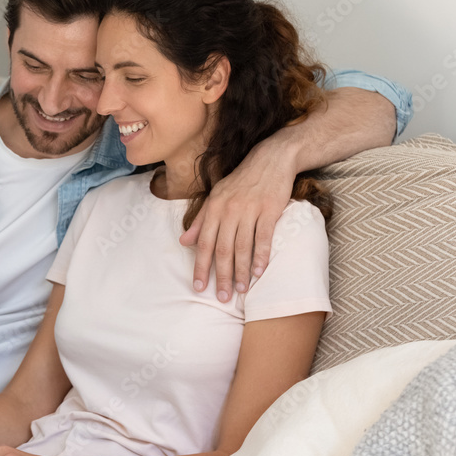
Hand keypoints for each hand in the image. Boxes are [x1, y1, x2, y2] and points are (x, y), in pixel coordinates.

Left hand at [180, 141, 295, 300]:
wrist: (270, 159)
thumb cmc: (241, 181)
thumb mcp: (216, 196)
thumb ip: (200, 220)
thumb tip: (184, 241)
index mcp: (214, 207)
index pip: (204, 243)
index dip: (200, 266)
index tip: (199, 287)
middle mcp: (229, 210)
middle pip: (222, 249)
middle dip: (220, 276)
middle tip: (222, 297)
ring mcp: (250, 210)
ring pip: (242, 247)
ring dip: (241, 271)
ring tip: (241, 290)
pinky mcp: (270, 210)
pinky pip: (264, 237)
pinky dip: (261, 256)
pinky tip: (259, 272)